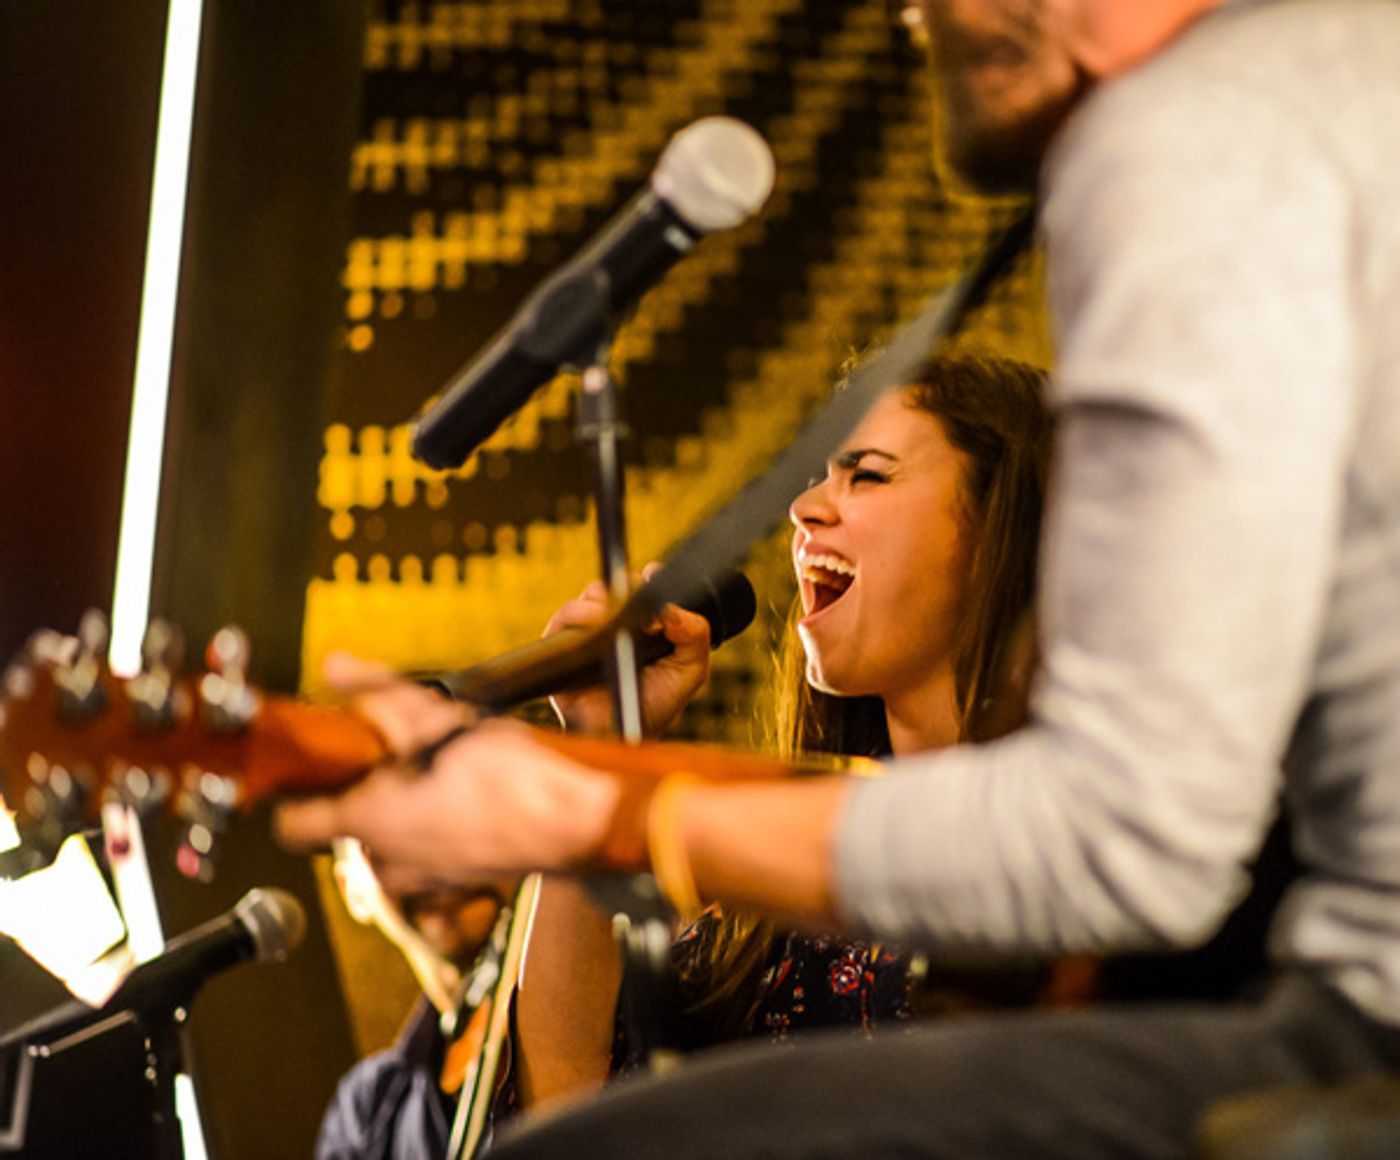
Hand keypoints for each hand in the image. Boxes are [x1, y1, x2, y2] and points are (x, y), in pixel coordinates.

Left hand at [275, 654, 620, 887]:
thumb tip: (337, 665)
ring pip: (388, 844)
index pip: (292, 826)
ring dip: (400, 813)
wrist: (574, 820)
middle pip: (346, 830)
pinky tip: (463, 796)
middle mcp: (388, 858)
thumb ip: (378, 690)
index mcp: (368, 820)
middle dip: (362, 794)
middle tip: (389, 758)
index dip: (294, 795)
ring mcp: (424, 877)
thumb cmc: (509, 775)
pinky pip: (427, 856)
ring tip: (431, 775)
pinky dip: (433, 828)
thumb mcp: (435, 717)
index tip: (308, 771)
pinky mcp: (459, 881)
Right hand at [546, 564, 710, 736]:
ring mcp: (587, 631)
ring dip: (605, 599)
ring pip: (590, 595)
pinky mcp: (562, 645)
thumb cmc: (657, 702)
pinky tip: (598, 627)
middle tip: (640, 606)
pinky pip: (564, 618)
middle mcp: (614, 621)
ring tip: (618, 619)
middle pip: (616, 583)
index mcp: (644, 621)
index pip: (644, 585)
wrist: (624, 735)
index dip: (650, 578)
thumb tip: (671, 610)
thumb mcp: (691, 668)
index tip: (655, 575)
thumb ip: (695, 635)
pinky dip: (580, 615)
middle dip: (628, 587)